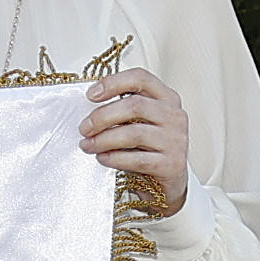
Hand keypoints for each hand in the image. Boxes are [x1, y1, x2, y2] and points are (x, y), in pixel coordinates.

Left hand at [79, 69, 190, 214]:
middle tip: (84, 128)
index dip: (113, 83)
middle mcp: (174, 115)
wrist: (169, 182)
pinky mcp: (172, 164)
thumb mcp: (139, 122)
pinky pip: (137, 159)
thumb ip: (122, 110)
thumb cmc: (149, 148)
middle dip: (102, 116)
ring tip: (87, 145)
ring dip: (104, 139)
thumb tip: (87, 109)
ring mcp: (175, 140)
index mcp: (166, 97)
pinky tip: (102, 158)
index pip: (140, 78)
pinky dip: (114, 158)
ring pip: (134, 133)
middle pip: (135, 106)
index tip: (90, 95)